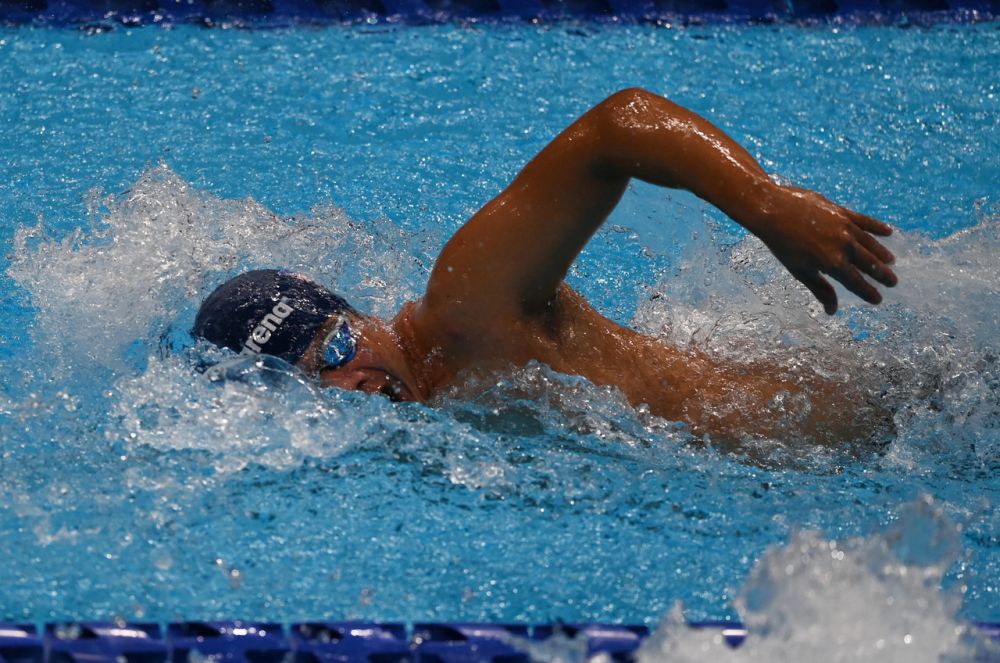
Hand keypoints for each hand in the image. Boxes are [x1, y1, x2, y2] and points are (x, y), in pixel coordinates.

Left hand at [752, 185, 896, 313]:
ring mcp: (845, 227)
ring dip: (881, 253)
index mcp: (833, 263)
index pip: (856, 282)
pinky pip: (864, 221)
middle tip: (893, 282)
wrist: (772, 210)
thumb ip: (820, 289)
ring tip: (891, 261)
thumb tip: (832, 311)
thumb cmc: (782, 244)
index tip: (878, 299)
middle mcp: (844, 245)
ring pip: (870, 243)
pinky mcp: (842, 212)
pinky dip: (877, 227)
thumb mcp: (800, 270)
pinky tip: (888, 232)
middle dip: (882, 274)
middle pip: (869, 263)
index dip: (868, 292)